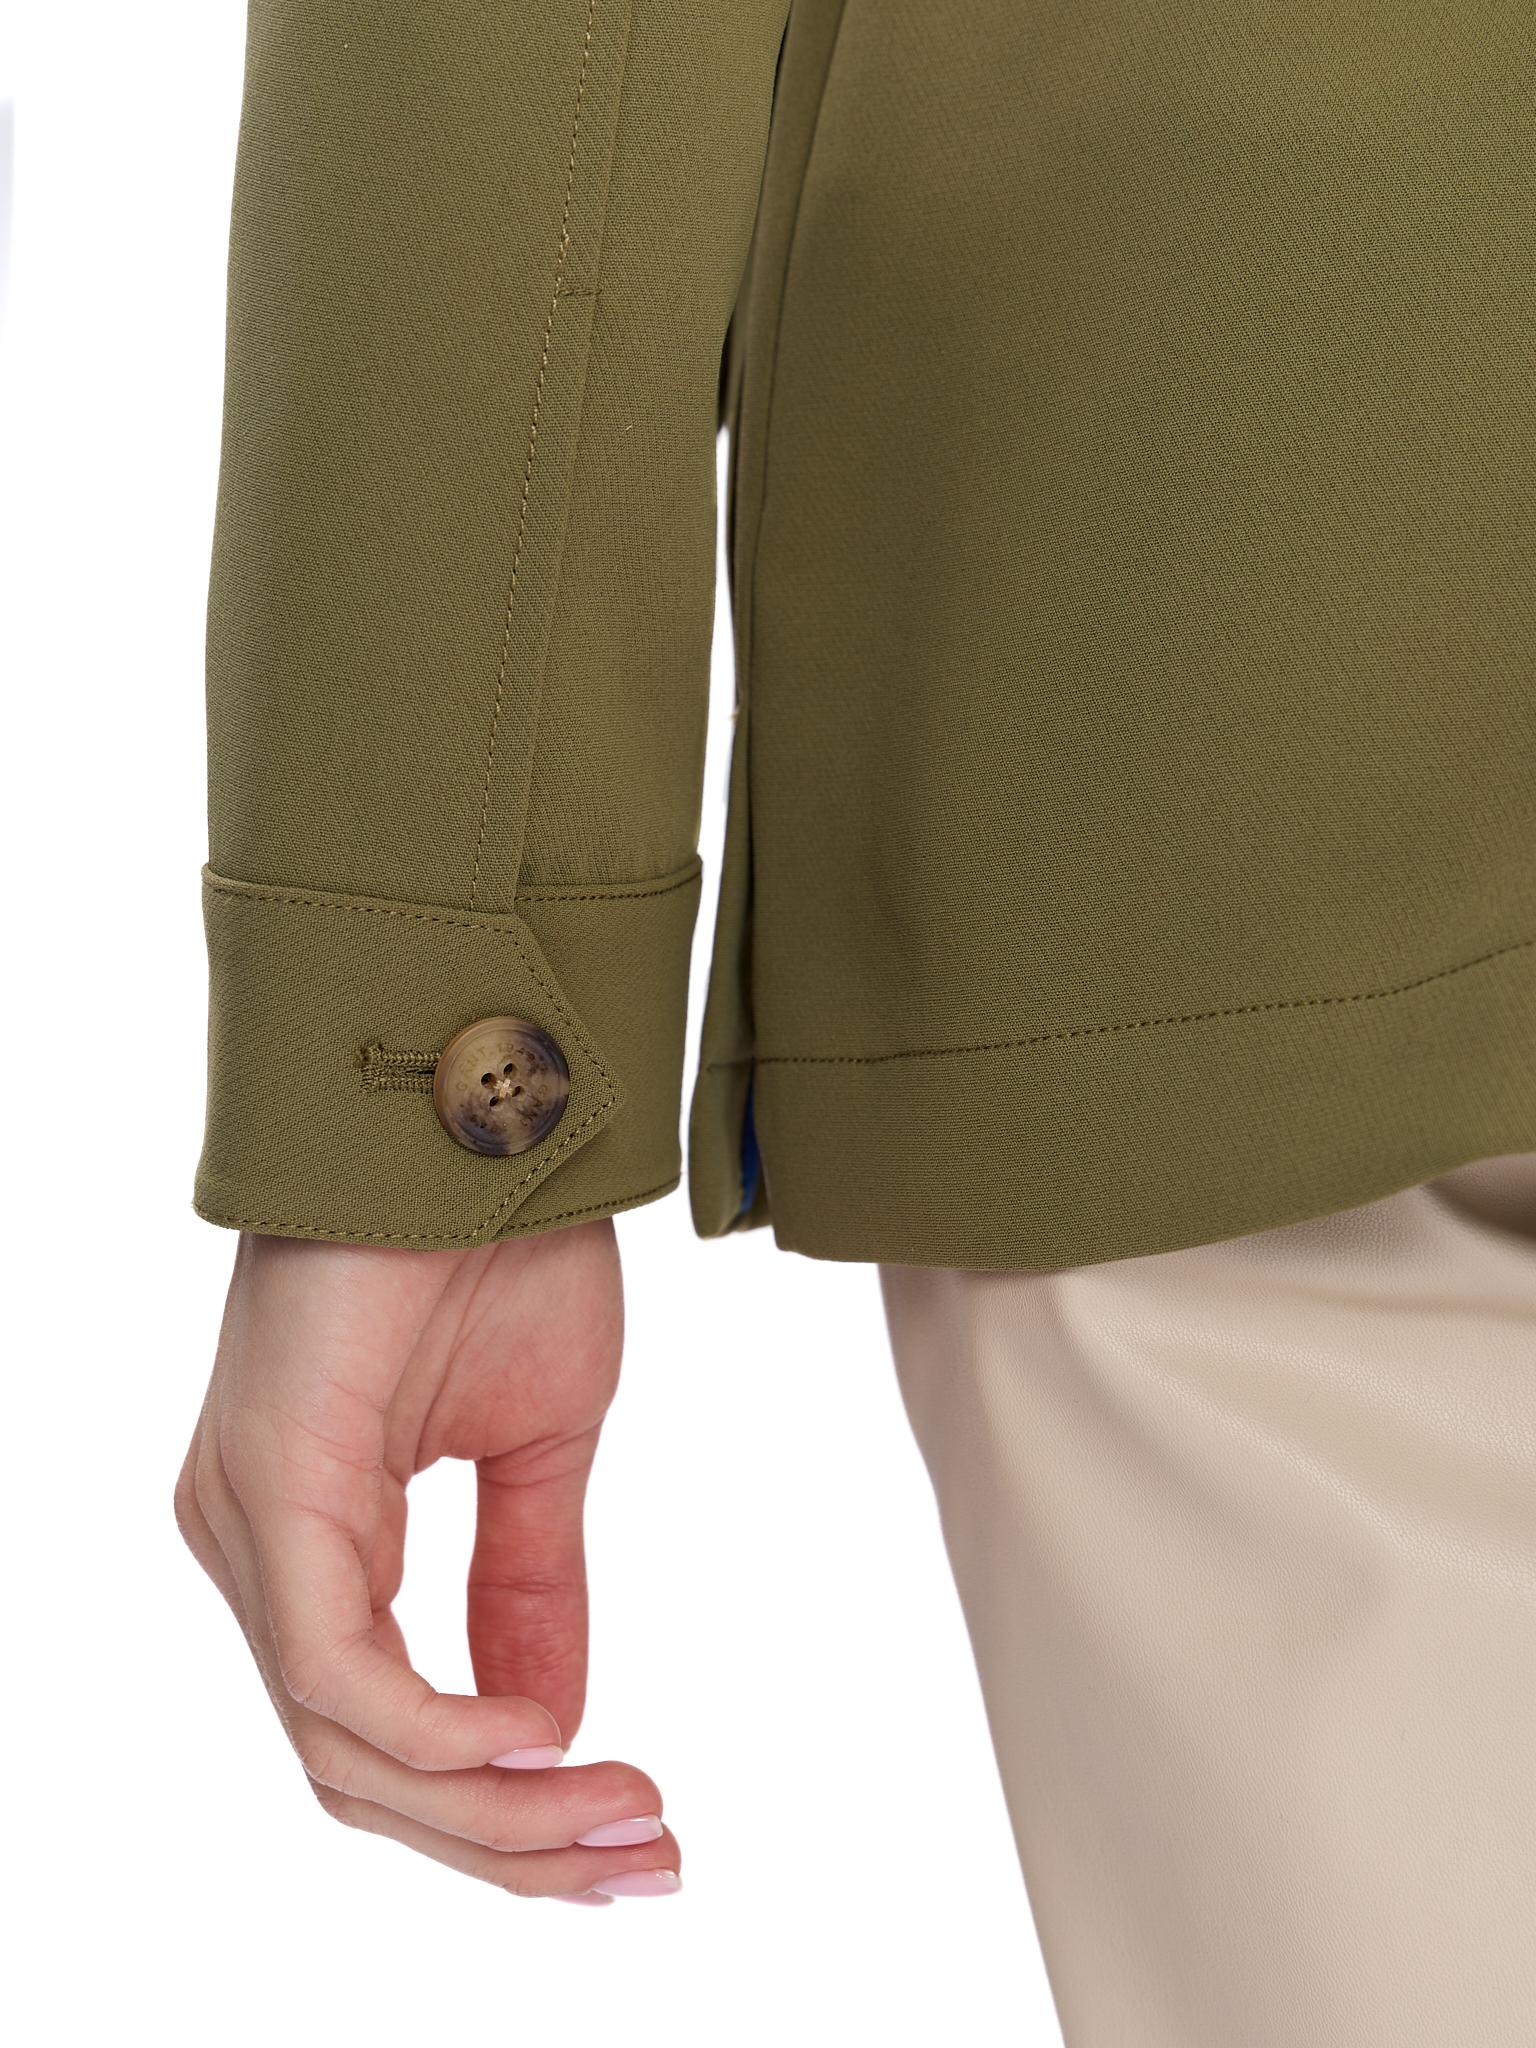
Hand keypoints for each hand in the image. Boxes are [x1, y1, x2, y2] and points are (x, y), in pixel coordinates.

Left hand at [175, 1220, 679, 1903]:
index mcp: (313, 1537)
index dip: (508, 1812)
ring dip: (496, 1810)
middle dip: (513, 1841)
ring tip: (625, 1815)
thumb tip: (556, 1731)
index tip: (640, 1835)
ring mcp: (247, 1522)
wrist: (492, 1105)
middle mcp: (256, 1547)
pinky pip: (335, 1669)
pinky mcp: (266, 1487)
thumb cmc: (504, 1247)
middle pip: (359, 1769)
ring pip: (345, 1747)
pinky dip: (441, 1732)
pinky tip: (543, 1741)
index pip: (382, 1733)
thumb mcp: (542, 1450)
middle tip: (653, 1856)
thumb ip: (530, 1590)